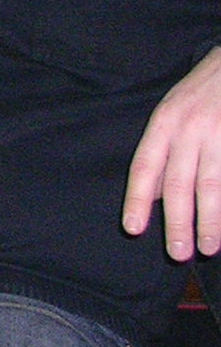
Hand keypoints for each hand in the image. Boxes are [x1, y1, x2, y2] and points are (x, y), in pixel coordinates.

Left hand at [124, 46, 220, 260]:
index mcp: (165, 123)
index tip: (133, 228)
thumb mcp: (171, 114)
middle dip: (178, 222)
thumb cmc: (202, 93)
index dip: (137, 200)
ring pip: (212, 185)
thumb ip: (161, 153)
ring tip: (209, 247)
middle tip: (178, 253)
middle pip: (179, 183)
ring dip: (210, 220)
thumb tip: (150, 195)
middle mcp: (191, 130)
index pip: (144, 167)